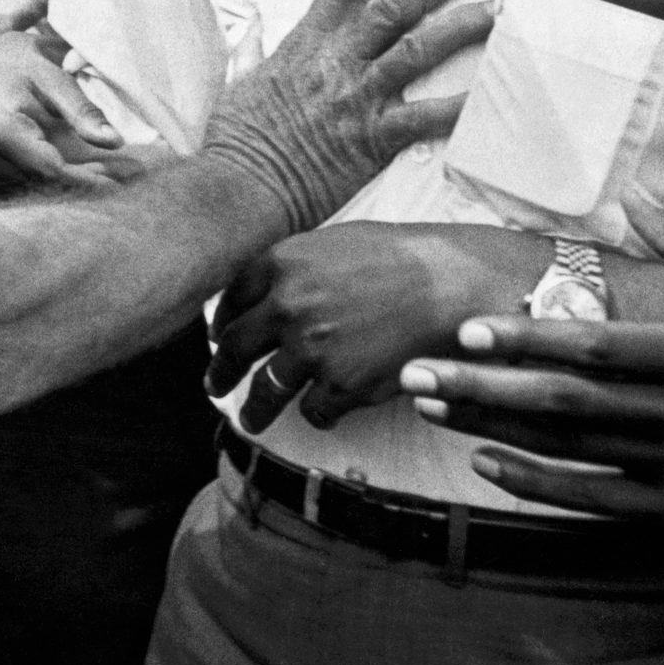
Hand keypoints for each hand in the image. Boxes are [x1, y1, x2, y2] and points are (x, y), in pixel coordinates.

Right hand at [0, 32, 147, 196]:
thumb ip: (82, 110)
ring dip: (75, 185)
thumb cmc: (21, 62)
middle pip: (47, 185)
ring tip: (113, 172)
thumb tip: (115, 141)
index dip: (91, 177)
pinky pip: (24, 188)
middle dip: (91, 181)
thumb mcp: (54, 75)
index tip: (129, 174)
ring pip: (37, 190)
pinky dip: (53, 183)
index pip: (52, 169)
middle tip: (131, 173)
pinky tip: (80, 171)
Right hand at [198, 0, 494, 237]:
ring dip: (461, 28)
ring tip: (500, 12)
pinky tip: (492, 96)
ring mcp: (357, 98)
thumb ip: (251, 51)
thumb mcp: (239, 83)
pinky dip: (459, 107)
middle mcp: (336, 61)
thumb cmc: (237, 138)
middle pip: (393, 5)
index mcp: (306, 42)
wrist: (239, 186)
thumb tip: (251, 27)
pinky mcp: (373, 138)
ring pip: (417, 50)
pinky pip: (426, 119)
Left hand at [209, 223, 543, 430]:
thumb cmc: (400, 258)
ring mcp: (311, 349)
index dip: (220, 322)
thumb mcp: (333, 242)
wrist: (449, 286)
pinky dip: (316, 414)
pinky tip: (320, 413)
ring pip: (267, 389)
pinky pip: (314, 410)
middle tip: (214, 384)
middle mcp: (286, 307)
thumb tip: (268, 291)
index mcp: (280, 265)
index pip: (231, 298)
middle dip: (221, 371)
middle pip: (235, 346)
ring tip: (249, 422)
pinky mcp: (340, 384)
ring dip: (254, 410)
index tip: (217, 338)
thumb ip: (293, 265)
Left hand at [396, 195, 663, 537]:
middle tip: (410, 373)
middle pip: (562, 403)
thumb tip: (633, 191)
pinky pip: (596, 502)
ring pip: (568, 450)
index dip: (528, 339)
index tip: (467, 329)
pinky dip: (537, 485)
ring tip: (425, 406)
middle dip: (480, 388)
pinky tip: (484, 464)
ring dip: (491, 427)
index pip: (595, 348)